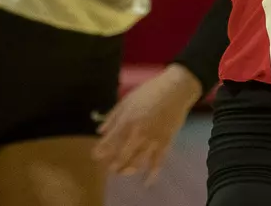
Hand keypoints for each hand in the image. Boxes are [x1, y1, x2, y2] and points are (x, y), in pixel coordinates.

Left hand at [93, 63, 202, 183]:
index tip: (95, 155)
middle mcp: (138, 133)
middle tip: (109, 167)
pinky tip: (147, 181)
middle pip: (121, 156)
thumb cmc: (149, 91)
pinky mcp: (165, 142)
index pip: (109, 142)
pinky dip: (152, 174)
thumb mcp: (127, 99)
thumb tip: (100, 130)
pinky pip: (157, 162)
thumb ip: (113, 116)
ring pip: (137, 162)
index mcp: (127, 120)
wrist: (175, 88)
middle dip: (113, 165)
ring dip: (127, 170)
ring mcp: (152, 139)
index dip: (100, 151)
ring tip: (122, 172)